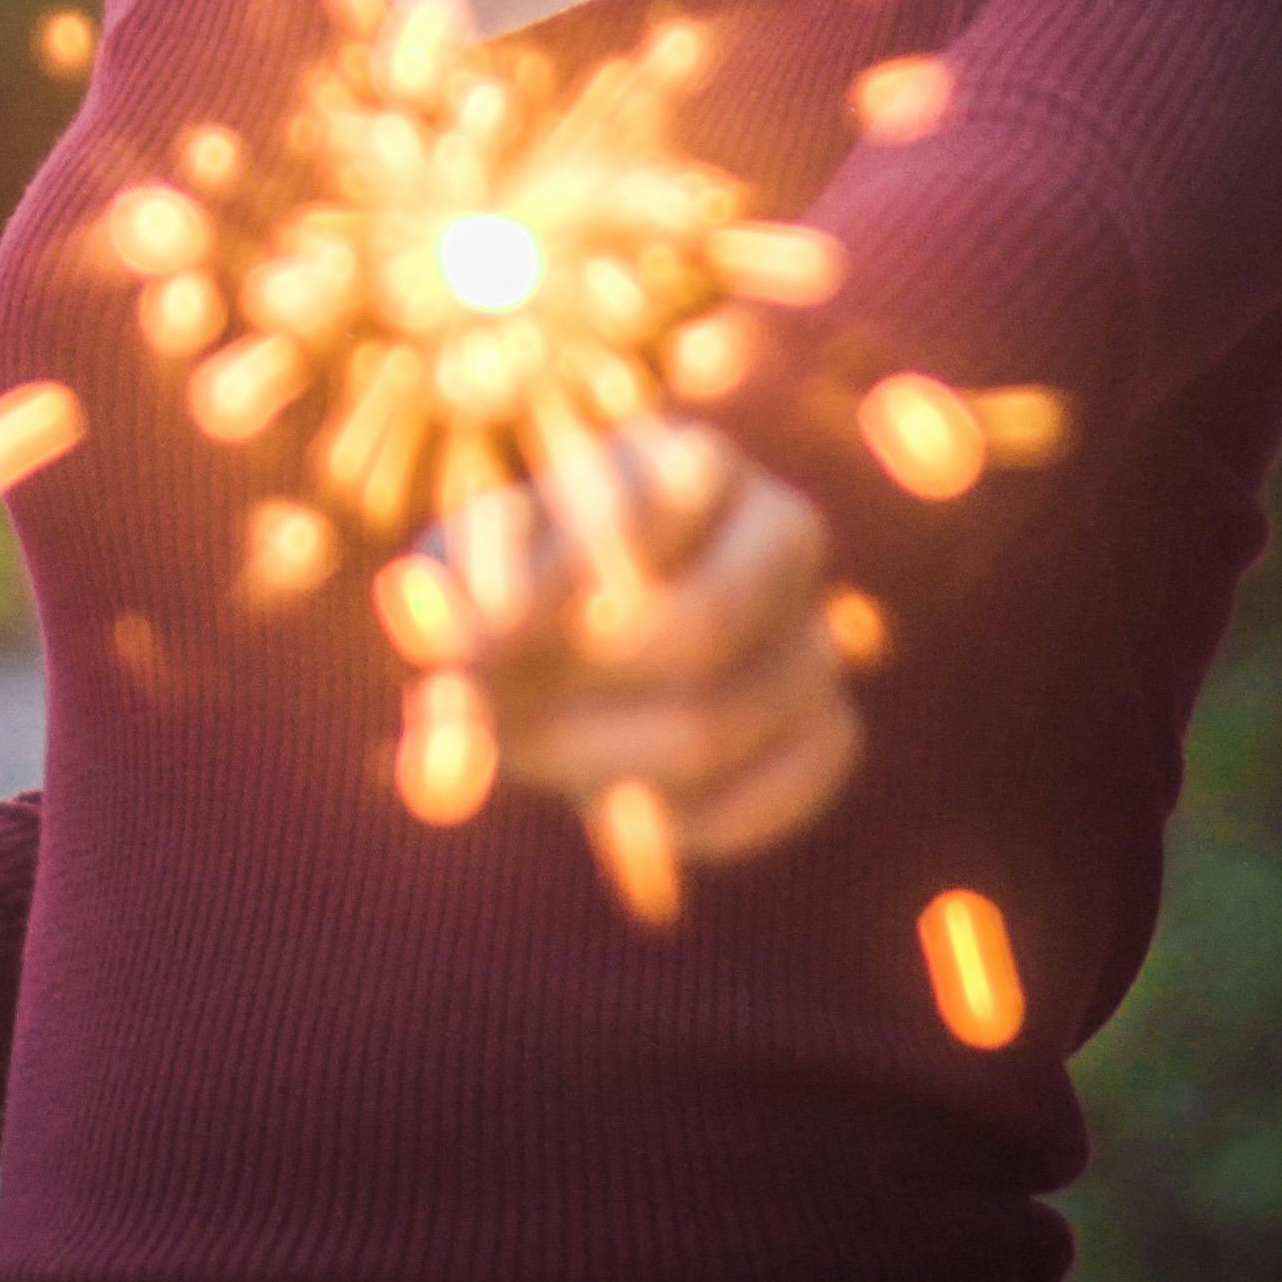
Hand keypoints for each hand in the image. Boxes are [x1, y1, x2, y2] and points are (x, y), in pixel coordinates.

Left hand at [392, 428, 863, 888]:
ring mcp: (817, 630)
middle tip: (501, 717)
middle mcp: (782, 529)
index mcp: (693, 462)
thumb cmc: (501, 594)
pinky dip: (686, 820)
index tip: (474, 643)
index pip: (642, 520)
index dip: (551, 594)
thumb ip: (452, 602)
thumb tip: (466, 645)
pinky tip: (624, 807)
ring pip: (724, 724)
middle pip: (704, 628)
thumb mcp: (458, 578)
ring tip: (537, 755)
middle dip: (577, 695)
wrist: (558, 661)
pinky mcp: (829, 726)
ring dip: (604, 763)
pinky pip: (779, 791)